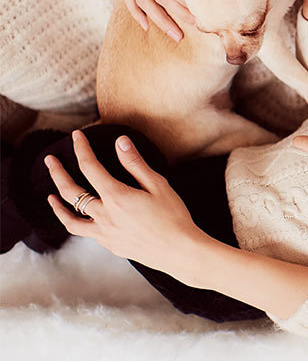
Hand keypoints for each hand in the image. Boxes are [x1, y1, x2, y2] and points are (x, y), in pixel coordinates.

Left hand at [45, 131, 206, 282]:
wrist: (179, 251)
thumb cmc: (174, 216)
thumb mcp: (159, 184)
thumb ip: (135, 163)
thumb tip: (120, 141)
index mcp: (116, 196)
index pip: (90, 167)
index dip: (81, 149)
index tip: (76, 136)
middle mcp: (104, 216)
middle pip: (71, 192)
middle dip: (57, 173)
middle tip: (50, 160)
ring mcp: (104, 233)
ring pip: (70, 219)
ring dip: (57, 206)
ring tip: (50, 197)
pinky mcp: (110, 245)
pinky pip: (86, 233)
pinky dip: (78, 222)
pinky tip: (83, 218)